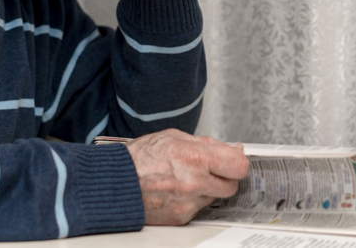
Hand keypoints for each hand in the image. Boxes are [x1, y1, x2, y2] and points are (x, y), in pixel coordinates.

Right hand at [124, 129, 248, 225]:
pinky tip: (175, 190)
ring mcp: (189, 203)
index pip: (239, 166)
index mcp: (195, 158)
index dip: (237, 162)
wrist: (116, 181)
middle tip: (209, 170)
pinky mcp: (181, 218)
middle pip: (231, 186)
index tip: (232, 161)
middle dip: (224, 177)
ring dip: (206, 189)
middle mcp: (195, 183)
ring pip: (214, 197)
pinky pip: (197, 208)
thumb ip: (206, 144)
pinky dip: (191, 200)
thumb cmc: (140, 157)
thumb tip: (231, 149)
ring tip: (184, 178)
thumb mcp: (174, 137)